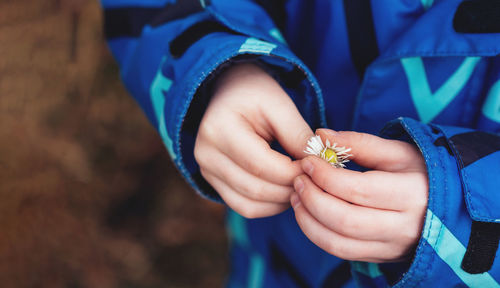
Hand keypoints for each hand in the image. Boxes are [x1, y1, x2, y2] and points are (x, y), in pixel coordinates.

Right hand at [195, 63, 313, 217]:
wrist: (230, 90)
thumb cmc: (256, 93)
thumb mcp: (280, 104)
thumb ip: (298, 135)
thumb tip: (317, 166)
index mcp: (219, 129)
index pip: (262, 165)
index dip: (294, 173)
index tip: (318, 168)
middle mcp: (206, 154)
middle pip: (255, 189)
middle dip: (290, 189)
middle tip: (315, 180)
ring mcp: (206, 171)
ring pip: (249, 205)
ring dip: (281, 201)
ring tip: (302, 185)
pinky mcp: (212, 181)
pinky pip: (242, 206)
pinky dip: (268, 206)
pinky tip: (285, 191)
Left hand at [291, 129, 427, 261]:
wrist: (449, 207)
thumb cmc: (421, 172)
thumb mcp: (398, 151)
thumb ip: (359, 142)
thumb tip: (321, 134)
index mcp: (411, 195)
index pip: (357, 189)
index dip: (325, 176)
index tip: (308, 161)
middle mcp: (403, 227)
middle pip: (345, 220)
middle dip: (312, 199)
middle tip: (298, 180)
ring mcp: (392, 247)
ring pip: (339, 243)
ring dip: (309, 220)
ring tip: (296, 196)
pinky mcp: (382, 258)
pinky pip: (342, 253)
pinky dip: (318, 235)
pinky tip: (308, 214)